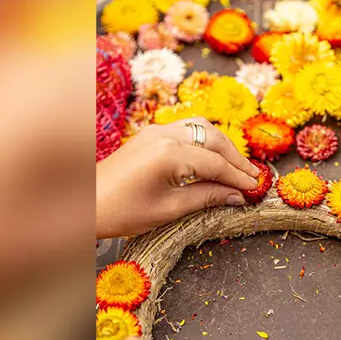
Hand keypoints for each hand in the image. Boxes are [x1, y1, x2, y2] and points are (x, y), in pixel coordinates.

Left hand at [96, 118, 259, 237]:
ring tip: (236, 167)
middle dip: (236, 158)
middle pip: (213, 139)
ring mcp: (156, 130)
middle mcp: (164, 135)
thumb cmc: (122, 211)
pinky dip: (206, 141)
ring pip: (201, 128)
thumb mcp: (168, 209)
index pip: (215, 163)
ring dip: (223, 145)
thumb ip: (205, 197)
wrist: (85, 204)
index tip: (255, 189)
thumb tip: (236, 196)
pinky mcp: (150, 134)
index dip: (238, 177)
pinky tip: (213, 157)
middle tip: (252, 177)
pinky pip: (187, 129)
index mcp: (168, 154)